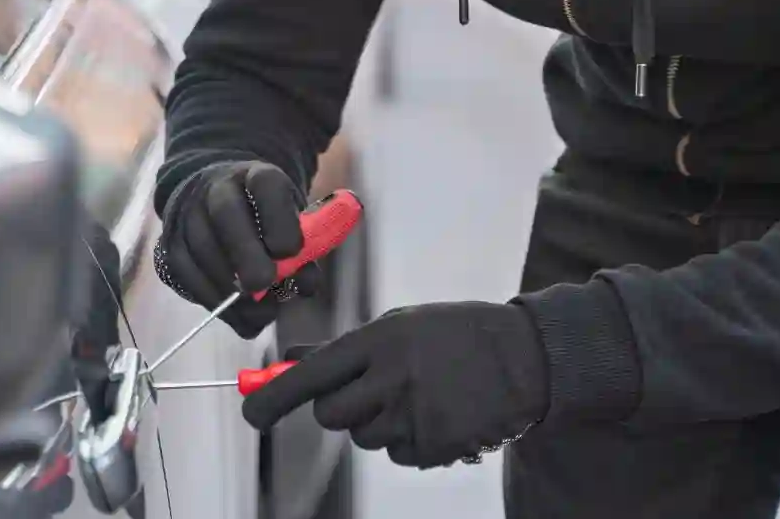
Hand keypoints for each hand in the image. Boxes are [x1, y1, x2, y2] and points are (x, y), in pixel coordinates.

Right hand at [153, 161, 323, 338]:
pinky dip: (214, 300)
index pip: (266, 183)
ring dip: (230, 286)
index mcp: (255, 175)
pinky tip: (238, 314)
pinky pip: (185, 274)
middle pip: (226, 214)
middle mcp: (216, 188)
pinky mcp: (170, 245)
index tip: (292, 251)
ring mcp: (188, 214)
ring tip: (260, 311)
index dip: (279, 219)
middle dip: (246, 254)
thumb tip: (304, 286)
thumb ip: (302, 252)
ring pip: (202, 248)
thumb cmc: (263, 220)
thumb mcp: (289, 224)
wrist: (215, 203)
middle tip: (264, 285)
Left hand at [241, 301, 548, 468]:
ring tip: (418, 394)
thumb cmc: (456, 334)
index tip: (251, 414)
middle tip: (366, 393)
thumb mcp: (399, 325)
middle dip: (337, 410)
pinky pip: (398, 454)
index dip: (273, 397)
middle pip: (331, 416)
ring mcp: (415, 416)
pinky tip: (437, 412)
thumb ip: (344, 348)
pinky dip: (409, 440)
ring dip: (378, 423)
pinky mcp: (435, 446)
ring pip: (363, 437)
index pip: (311, 375)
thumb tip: (289, 360)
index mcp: (380, 340)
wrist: (527, 357)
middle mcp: (393, 379)